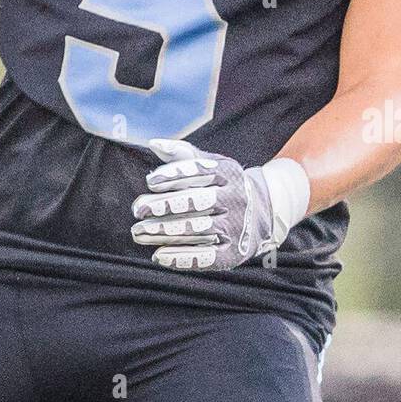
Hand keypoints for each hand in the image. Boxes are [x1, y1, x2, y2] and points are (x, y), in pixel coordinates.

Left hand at [130, 139, 310, 270]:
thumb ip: (181, 154)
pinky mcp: (233, 253)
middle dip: (164, 206)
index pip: (199, 171)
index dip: (173, 175)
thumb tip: (153, 143)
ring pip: (197, 229)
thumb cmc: (223, 185)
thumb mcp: (210, 164)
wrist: (262, 212)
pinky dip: (181, 258)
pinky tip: (159, 256)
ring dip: (164, 232)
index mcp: (228, 173)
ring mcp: (236, 226)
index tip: (150, 181)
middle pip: (196, 202)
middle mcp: (235, 198)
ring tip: (139, 232)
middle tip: (138, 209)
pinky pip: (206, 257)